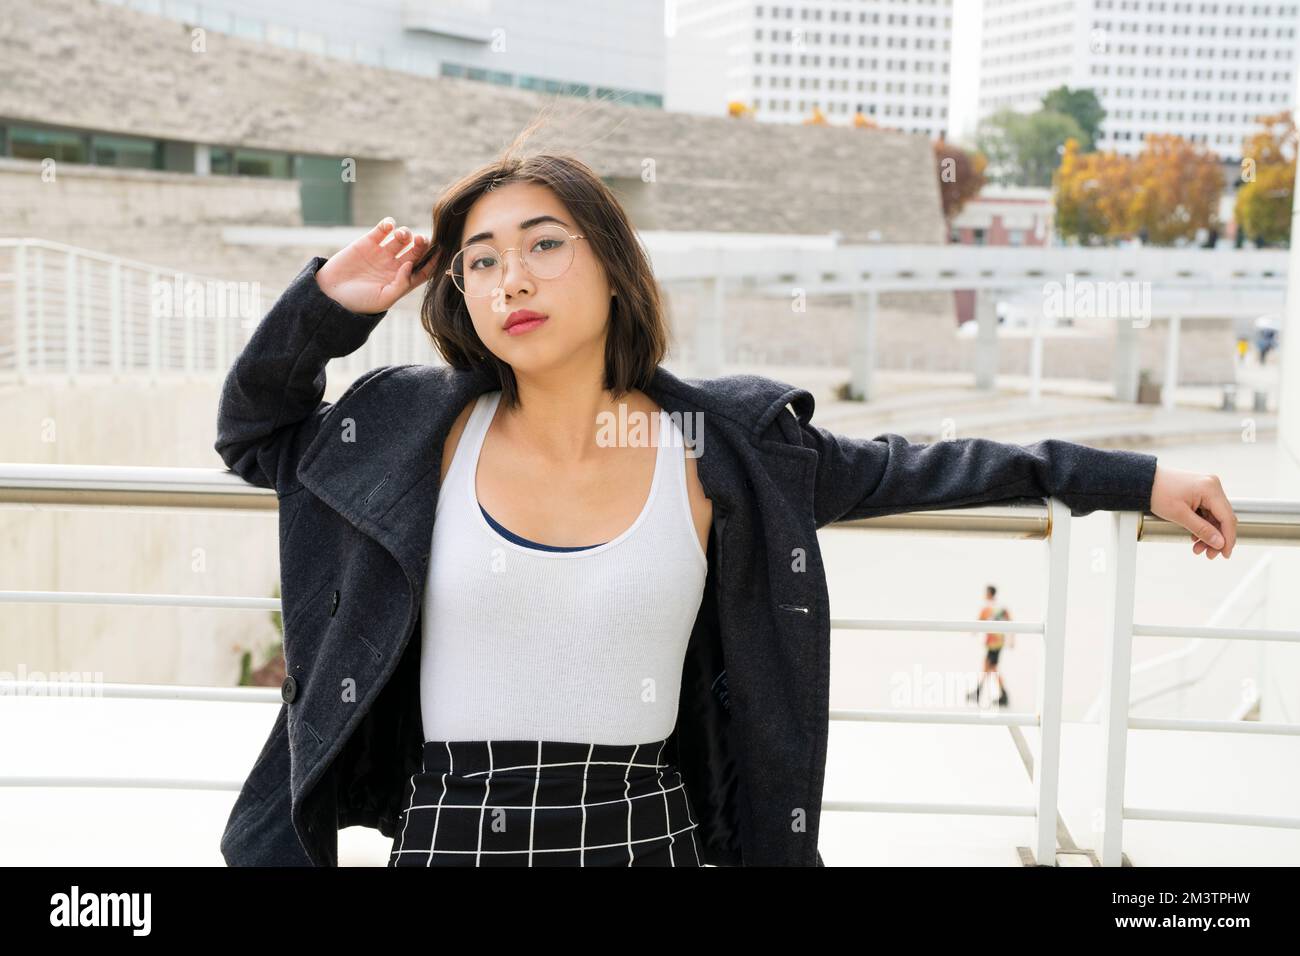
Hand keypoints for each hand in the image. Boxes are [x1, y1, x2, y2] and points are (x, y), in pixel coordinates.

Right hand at [314, 218, 437, 314]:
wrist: (330, 294)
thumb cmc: (359, 302)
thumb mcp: (384, 299)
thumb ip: (401, 284)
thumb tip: (410, 266)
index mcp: (402, 281)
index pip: (423, 269)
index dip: (433, 261)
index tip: (441, 251)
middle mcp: (394, 266)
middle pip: (415, 251)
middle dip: (420, 244)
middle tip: (421, 239)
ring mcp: (381, 253)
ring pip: (401, 238)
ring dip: (405, 233)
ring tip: (401, 235)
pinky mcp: (367, 242)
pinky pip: (383, 229)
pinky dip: (388, 224)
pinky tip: (389, 226)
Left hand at [1148, 464, 1237, 559]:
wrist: (1144, 482)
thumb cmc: (1158, 492)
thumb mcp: (1179, 515)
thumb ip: (1202, 530)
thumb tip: (1219, 543)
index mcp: (1210, 489)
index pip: (1227, 518)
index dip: (1228, 539)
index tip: (1225, 554)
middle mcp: (1212, 486)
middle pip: (1223, 518)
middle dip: (1216, 539)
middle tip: (1209, 554)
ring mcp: (1207, 488)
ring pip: (1215, 517)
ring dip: (1208, 534)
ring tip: (1198, 548)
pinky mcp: (1201, 492)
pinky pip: (1207, 512)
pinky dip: (1203, 525)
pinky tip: (1195, 536)